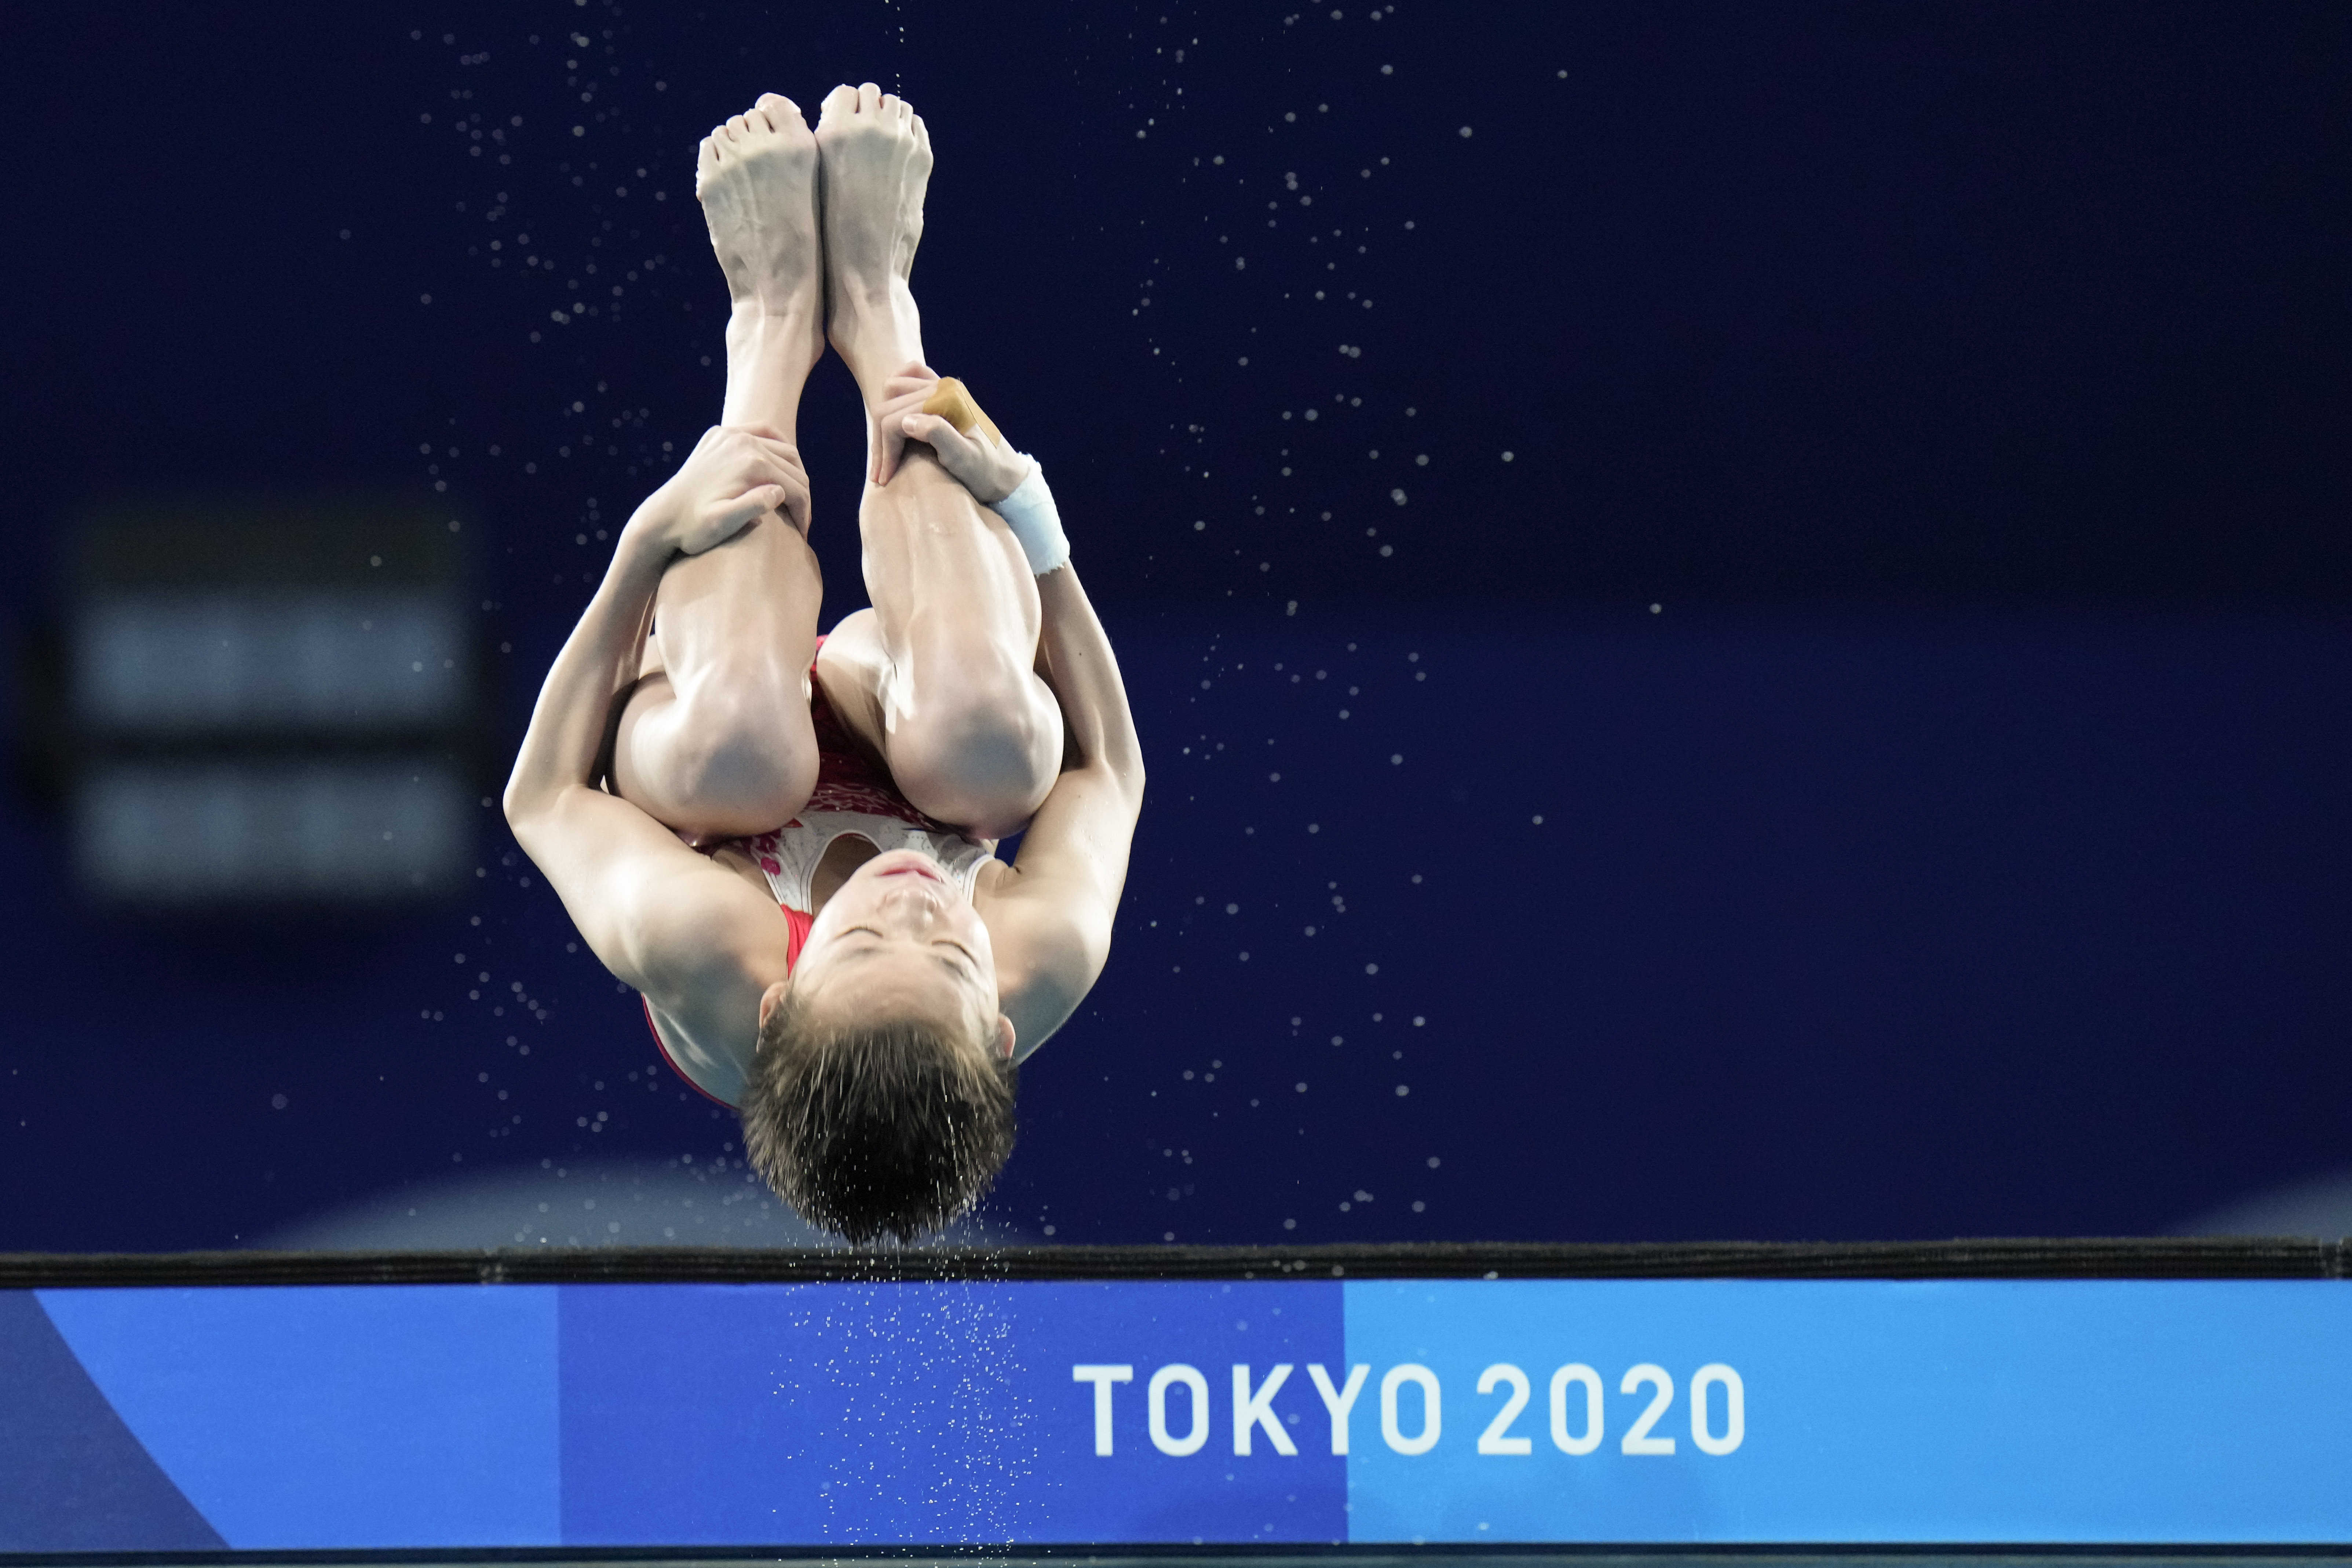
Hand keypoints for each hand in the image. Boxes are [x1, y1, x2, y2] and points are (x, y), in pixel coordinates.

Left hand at [632, 424, 810, 554]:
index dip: (803, 511)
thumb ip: (751, 508)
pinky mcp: (720, 435)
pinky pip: (760, 432)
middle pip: (791, 465)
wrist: (661, 517)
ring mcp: (730, 434)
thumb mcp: (722, 525)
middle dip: (801, 493)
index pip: (794, 486)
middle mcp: (742, 441)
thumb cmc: (692, 529)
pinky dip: (775, 445)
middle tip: (801, 518)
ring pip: (781, 447)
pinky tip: (780, 462)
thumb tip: (780, 492)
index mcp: (750, 463)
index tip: (802, 533)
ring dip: (792, 472)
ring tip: (793, 497)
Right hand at [869, 363, 1033, 500]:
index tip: (884, 478)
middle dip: (880, 441)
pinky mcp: (942, 392)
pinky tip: (893, 417)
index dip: (885, 451)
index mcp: (947, 400)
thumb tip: (906, 421)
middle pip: (888, 406)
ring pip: (892, 392)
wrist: (1006, 474)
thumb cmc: (986, 472)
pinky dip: (894, 393)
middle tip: (881, 474)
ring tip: (885, 456)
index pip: (895, 420)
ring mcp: (943, 386)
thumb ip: (937, 434)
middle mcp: (944, 387)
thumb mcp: (964, 459)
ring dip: (882, 423)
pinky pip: (908, 377)